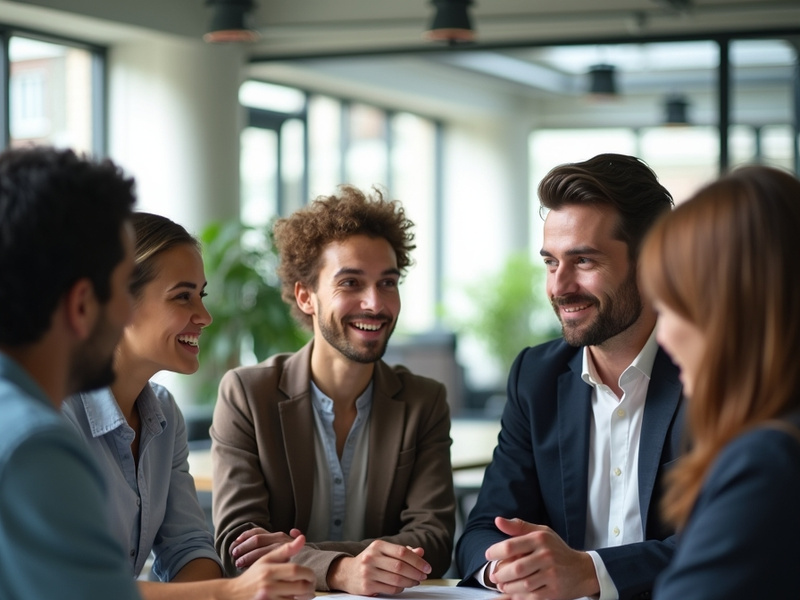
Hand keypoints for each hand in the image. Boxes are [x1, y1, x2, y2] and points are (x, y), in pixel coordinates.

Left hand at [230, 526, 302, 569]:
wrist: (314, 563)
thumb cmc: (298, 556)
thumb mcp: (292, 546)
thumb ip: (286, 538)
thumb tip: (292, 530)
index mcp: (277, 535)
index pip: (257, 532)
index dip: (244, 537)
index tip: (234, 543)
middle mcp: (279, 539)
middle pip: (257, 539)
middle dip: (244, 547)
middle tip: (234, 554)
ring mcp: (281, 548)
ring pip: (260, 550)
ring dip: (248, 556)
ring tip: (239, 563)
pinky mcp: (284, 558)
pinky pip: (267, 560)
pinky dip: (256, 564)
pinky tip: (249, 568)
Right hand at [230, 535, 314, 599]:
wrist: (233, 595)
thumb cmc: (253, 576)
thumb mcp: (266, 559)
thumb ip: (285, 550)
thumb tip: (302, 538)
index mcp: (269, 570)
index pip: (295, 570)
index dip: (308, 573)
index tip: (311, 574)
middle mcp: (268, 586)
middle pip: (299, 586)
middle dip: (310, 586)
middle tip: (312, 585)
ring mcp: (268, 599)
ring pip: (296, 599)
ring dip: (305, 597)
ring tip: (307, 593)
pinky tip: (296, 599)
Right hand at [326, 540, 431, 595]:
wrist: (347, 573)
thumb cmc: (370, 561)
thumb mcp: (384, 551)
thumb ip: (402, 551)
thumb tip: (420, 551)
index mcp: (377, 546)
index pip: (402, 552)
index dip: (417, 560)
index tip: (427, 567)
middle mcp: (371, 557)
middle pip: (400, 566)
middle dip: (416, 572)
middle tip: (424, 576)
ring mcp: (368, 572)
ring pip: (396, 579)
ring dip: (411, 582)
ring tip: (416, 581)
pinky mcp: (367, 586)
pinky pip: (390, 589)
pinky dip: (401, 588)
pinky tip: (404, 585)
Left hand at [484, 517, 598, 599]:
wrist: (582, 570)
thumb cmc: (557, 549)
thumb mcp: (540, 532)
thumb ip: (518, 526)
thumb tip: (497, 520)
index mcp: (540, 539)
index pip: (511, 546)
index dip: (495, 551)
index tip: (488, 555)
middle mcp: (546, 556)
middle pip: (516, 568)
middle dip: (500, 574)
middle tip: (494, 576)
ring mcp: (552, 575)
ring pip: (523, 584)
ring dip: (508, 587)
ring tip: (502, 584)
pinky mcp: (555, 591)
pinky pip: (532, 597)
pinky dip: (520, 596)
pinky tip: (514, 592)